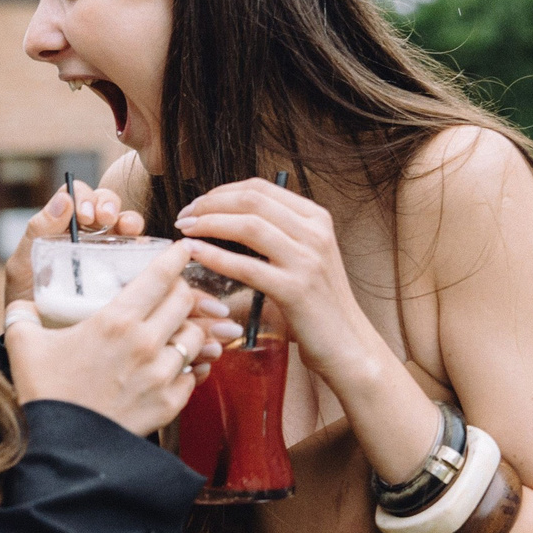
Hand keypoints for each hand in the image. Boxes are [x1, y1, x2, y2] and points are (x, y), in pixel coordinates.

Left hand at [3, 182, 144, 307]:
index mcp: (62, 226)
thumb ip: (37, 232)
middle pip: (106, 203)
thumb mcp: (23, 266)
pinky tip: (143, 252)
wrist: (40, 338)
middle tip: (105, 219)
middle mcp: (88, 234)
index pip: (78, 196)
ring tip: (127, 229)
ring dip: (130, 219)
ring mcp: (109, 252)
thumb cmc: (26, 301)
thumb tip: (62, 200)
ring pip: (127, 223)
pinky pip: (141, 253)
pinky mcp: (126, 272)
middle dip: (109, 204)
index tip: (84, 216)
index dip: (85, 197)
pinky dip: (146, 246)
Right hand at [3, 241, 234, 436]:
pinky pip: (194, 374)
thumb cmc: (43, 394)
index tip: (182, 249)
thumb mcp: (24, 344)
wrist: (61, 450)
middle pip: (186, 300)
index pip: (160, 276)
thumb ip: (24, 313)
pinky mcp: (169, 404)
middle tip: (174, 289)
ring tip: (176, 327)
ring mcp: (161, 375)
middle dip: (183, 289)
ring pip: (196, 336)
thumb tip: (22, 303)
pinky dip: (189, 365)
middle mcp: (145, 344)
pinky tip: (177, 363)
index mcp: (115, 321)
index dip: (176, 257)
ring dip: (189, 327)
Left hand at [175, 180, 383, 388]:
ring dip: (209, 223)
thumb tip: (228, 218)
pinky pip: (247, 266)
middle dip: (210, 204)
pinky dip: (215, 256)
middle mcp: (315, 233)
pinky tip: (195, 254)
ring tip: (185, 230)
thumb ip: (279, 234)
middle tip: (184, 216)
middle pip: (252, 201)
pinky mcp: (296, 290)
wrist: (348, 344)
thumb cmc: (319, 304)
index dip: (222, 191)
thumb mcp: (307, 257)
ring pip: (248, 226)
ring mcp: (307, 260)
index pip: (261, 188)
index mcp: (317, 218)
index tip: (198, 203)